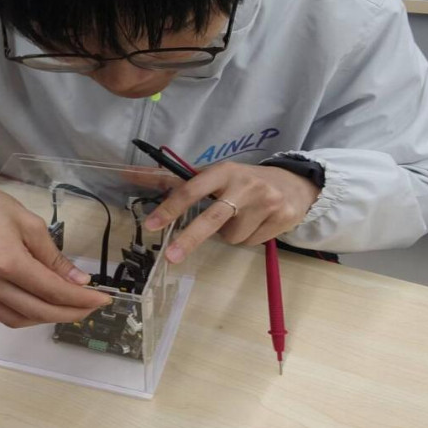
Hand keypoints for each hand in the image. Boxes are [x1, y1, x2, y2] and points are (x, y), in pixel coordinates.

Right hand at [0, 167, 111, 326]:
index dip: (82, 299)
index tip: (104, 300)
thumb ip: (51, 254)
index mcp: (7, 260)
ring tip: (66, 308)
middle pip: (39, 312)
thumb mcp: (24, 219)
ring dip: (46, 319)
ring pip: (17, 320)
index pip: (53, 291)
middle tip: (90, 308)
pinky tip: (34, 306)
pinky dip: (21, 315)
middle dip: (71, 313)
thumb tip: (77, 279)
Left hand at [144, 162, 319, 262]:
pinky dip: (247, 237)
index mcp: (223, 171)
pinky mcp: (281, 218)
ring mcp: (265, 202)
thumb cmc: (244, 181)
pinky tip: (256, 222)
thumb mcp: (217, 175)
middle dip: (189, 239)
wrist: (295, 184)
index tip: (151, 224)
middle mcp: (244, 185)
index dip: (170, 208)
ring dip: (229, 234)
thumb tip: (132, 175)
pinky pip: (250, 242)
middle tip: (170, 257)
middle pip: (211, 218)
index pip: (191, 190)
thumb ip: (180, 181)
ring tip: (240, 218)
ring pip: (231, 236)